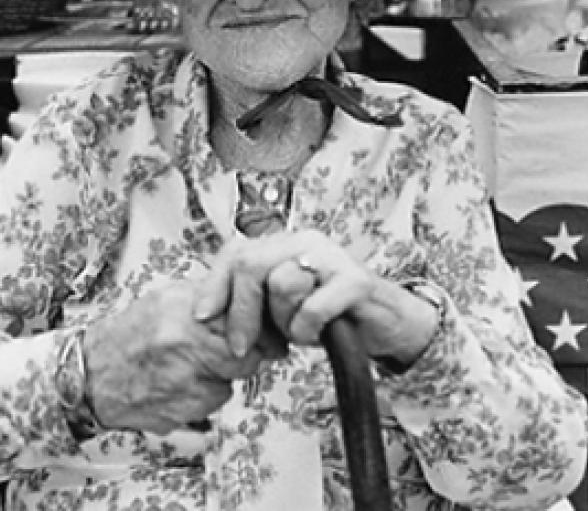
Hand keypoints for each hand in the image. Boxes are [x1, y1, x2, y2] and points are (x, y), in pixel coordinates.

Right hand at [83, 281, 286, 434]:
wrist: (91, 375)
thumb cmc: (131, 334)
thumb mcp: (168, 298)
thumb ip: (209, 296)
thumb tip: (249, 296)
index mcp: (182, 308)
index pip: (242, 317)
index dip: (256, 326)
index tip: (261, 328)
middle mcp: (183, 342)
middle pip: (245, 353)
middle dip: (246, 353)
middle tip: (234, 349)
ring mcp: (182, 379)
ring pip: (232, 380)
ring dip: (225, 374)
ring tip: (197, 364)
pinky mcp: (181, 410)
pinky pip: (214, 401)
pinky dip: (208, 394)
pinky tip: (185, 383)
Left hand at [193, 230, 438, 364]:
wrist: (385, 325)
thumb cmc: (328, 316)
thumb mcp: (280, 309)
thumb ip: (250, 302)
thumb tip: (206, 315)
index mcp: (285, 243)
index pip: (235, 252)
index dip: (214, 285)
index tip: (202, 318)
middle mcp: (305, 241)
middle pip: (250, 264)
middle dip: (241, 313)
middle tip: (242, 347)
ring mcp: (332, 257)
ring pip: (281, 285)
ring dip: (284, 323)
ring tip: (300, 331)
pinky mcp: (355, 280)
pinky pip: (313, 308)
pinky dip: (309, 330)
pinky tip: (320, 333)